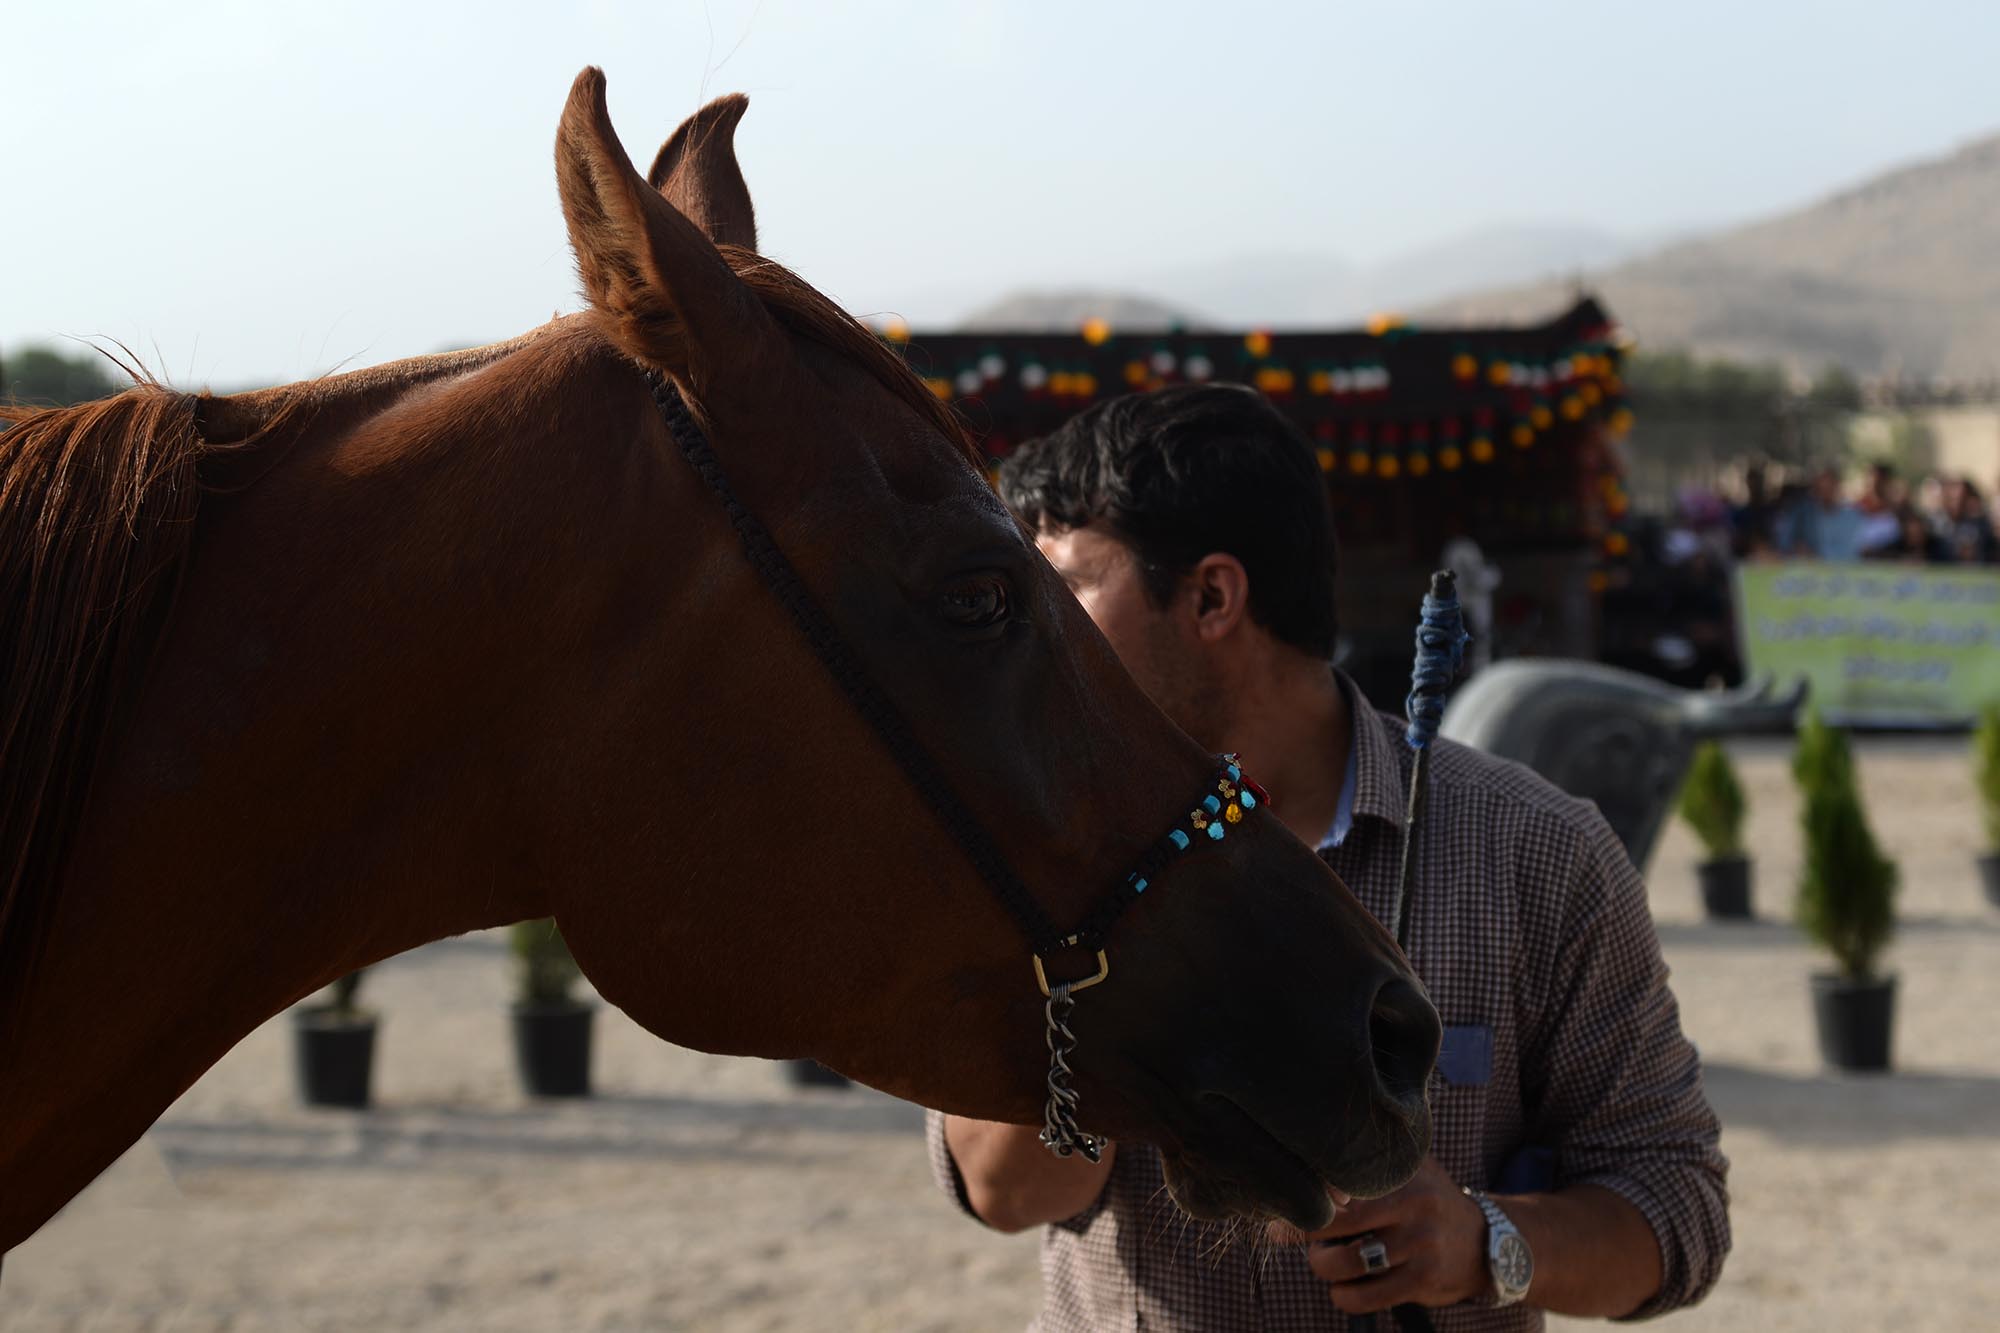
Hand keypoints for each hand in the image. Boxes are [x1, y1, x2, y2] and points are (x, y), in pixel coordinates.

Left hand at [1266, 1157, 1488, 1314]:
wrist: (1482, 1242)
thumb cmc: (1424, 1204)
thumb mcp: (1403, 1174)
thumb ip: (1352, 1180)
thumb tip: (1286, 1210)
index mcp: (1402, 1171)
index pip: (1340, 1181)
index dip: (1307, 1200)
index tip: (1283, 1214)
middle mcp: (1413, 1202)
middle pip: (1336, 1220)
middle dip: (1309, 1236)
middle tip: (1305, 1239)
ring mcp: (1421, 1243)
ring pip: (1347, 1262)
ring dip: (1325, 1267)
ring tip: (1328, 1262)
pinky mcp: (1424, 1280)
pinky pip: (1366, 1296)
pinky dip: (1344, 1296)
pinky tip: (1344, 1289)